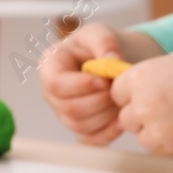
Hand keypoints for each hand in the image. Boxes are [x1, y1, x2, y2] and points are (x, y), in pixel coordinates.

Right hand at [40, 24, 126, 144]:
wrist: (112, 61)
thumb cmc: (99, 45)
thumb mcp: (100, 33)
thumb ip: (105, 43)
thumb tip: (112, 61)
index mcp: (50, 67)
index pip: (56, 84)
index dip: (81, 86)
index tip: (105, 80)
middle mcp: (52, 93)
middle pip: (68, 108)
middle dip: (99, 101)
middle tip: (118, 90)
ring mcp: (64, 113)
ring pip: (80, 126)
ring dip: (106, 115)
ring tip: (122, 99)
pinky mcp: (80, 127)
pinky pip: (91, 139)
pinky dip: (109, 132)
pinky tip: (122, 118)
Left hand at [112, 44, 172, 154]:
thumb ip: (153, 74)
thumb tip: (142, 84)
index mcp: (139, 77)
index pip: (117, 92)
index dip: (131, 94)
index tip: (145, 94)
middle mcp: (142, 104)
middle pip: (126, 117)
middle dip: (141, 115)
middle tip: (166, 107)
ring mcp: (157, 128)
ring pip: (142, 136)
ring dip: (154, 130)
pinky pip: (162, 147)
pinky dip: (171, 140)